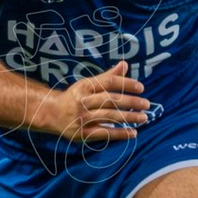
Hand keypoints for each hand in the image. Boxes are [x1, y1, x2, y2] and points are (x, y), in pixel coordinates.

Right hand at [35, 63, 150, 140]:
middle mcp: (83, 101)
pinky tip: (134, 133)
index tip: (141, 88)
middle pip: (111, 100)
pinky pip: (104, 133)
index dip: (126, 84)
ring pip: (109, 116)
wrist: (51, 114)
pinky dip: (120, 133)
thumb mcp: (88, 84)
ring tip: (144, 117)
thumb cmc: (74, 97)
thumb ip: (107, 76)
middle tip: (147, 104)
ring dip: (129, 117)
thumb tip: (125, 64)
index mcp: (85, 86)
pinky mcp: (82, 133)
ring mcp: (82, 118)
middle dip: (131, 102)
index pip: (109, 82)